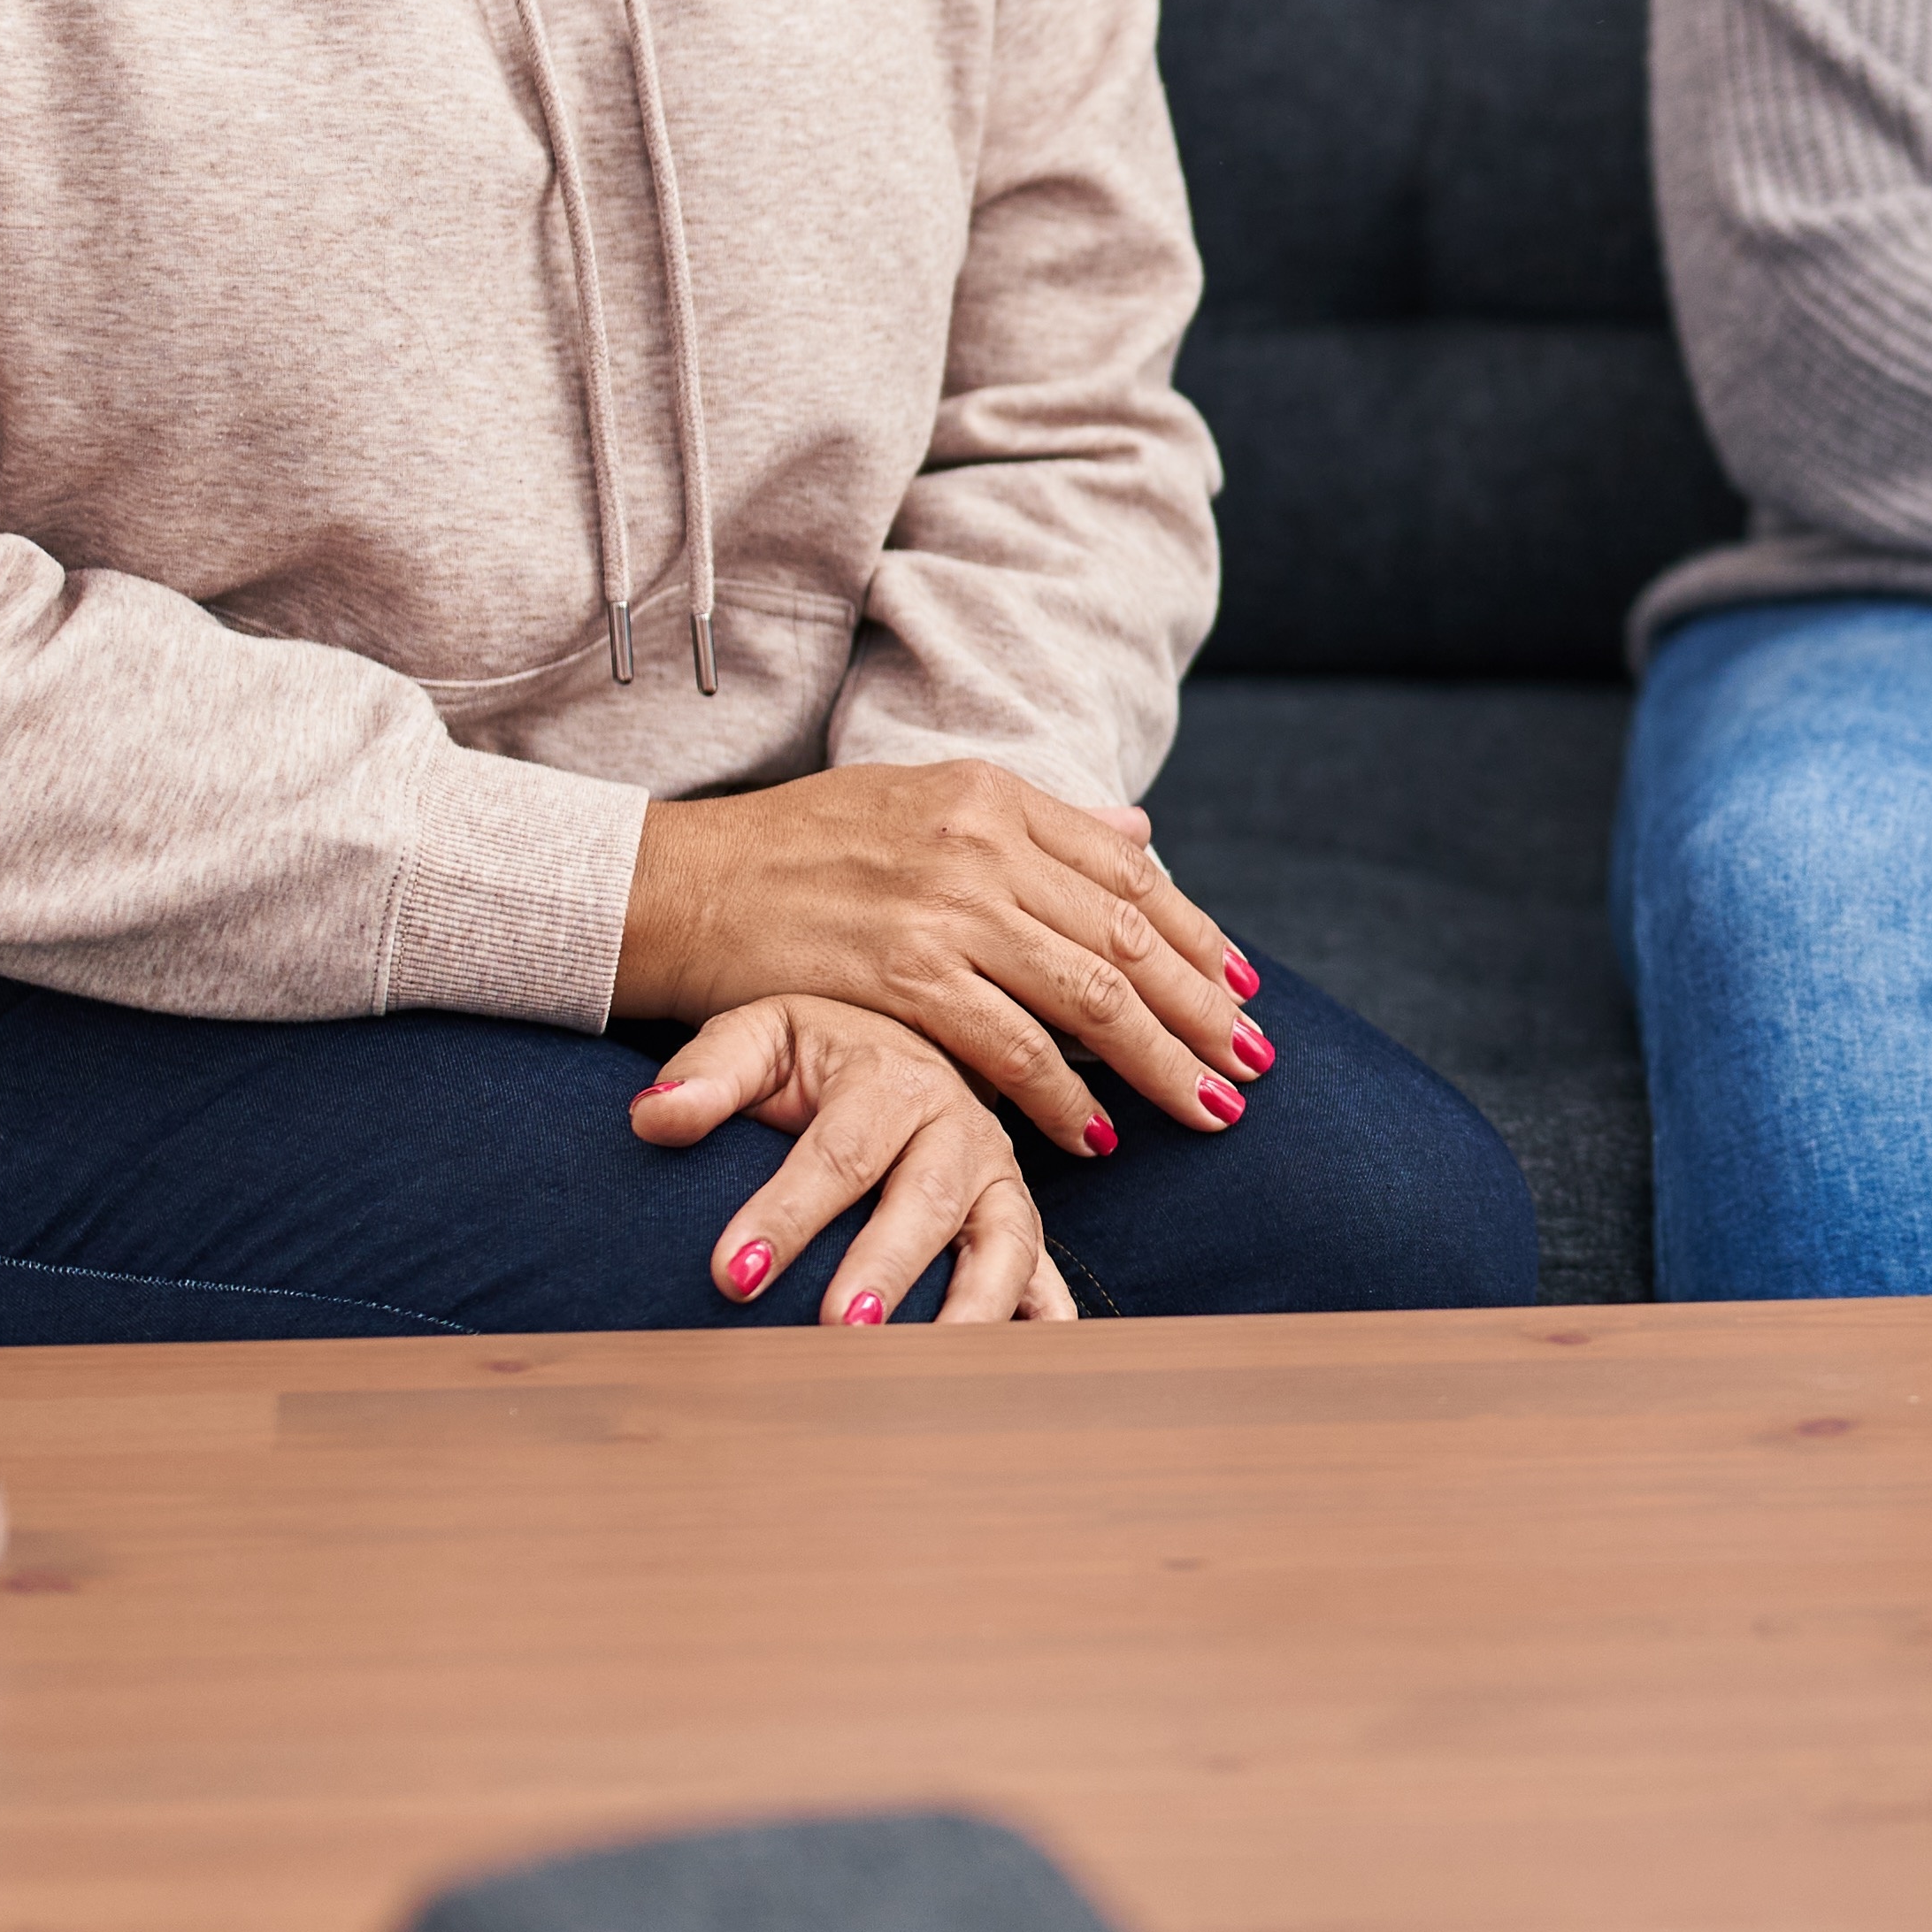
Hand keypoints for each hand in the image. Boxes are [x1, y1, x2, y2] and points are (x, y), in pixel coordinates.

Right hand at [616, 761, 1263, 1162]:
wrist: (679, 884)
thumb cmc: (795, 851)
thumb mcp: (921, 804)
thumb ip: (1036, 826)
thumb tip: (1140, 837)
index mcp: (993, 795)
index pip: (1131, 873)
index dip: (1200, 937)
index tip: (1244, 992)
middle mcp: (980, 843)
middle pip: (1129, 936)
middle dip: (1203, 1010)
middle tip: (1252, 1065)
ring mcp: (943, 908)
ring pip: (1091, 996)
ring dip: (1161, 1062)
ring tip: (1208, 1108)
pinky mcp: (901, 975)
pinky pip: (1013, 1049)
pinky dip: (1067, 1098)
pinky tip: (1100, 1135)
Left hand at [631, 991, 1073, 1325]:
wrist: (904, 1028)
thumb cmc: (816, 1050)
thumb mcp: (760, 1035)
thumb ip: (707, 1073)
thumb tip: (651, 1117)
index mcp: (889, 1077)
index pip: (835, 1153)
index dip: (786, 1215)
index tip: (733, 1277)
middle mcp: (957, 1124)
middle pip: (926, 1199)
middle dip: (886, 1267)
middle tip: (842, 1329)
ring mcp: (998, 1176)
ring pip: (1005, 1240)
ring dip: (975, 1305)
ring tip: (934, 1366)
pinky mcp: (1014, 1216)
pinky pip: (1043, 1269)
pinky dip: (1047, 1317)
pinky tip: (1037, 1360)